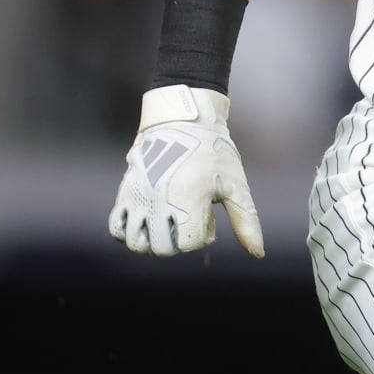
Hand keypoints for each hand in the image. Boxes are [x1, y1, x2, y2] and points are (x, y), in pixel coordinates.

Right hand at [108, 84, 264, 257]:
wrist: (183, 120)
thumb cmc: (214, 153)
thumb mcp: (236, 185)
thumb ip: (246, 221)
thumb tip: (258, 254)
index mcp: (188, 201)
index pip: (189, 244)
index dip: (201, 236)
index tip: (207, 215)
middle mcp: (159, 202)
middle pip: (161, 249)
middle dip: (177, 242)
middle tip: (186, 219)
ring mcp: (139, 197)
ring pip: (135, 244)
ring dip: (152, 241)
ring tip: (166, 223)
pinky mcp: (125, 191)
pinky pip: (115, 227)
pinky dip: (127, 232)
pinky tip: (146, 221)